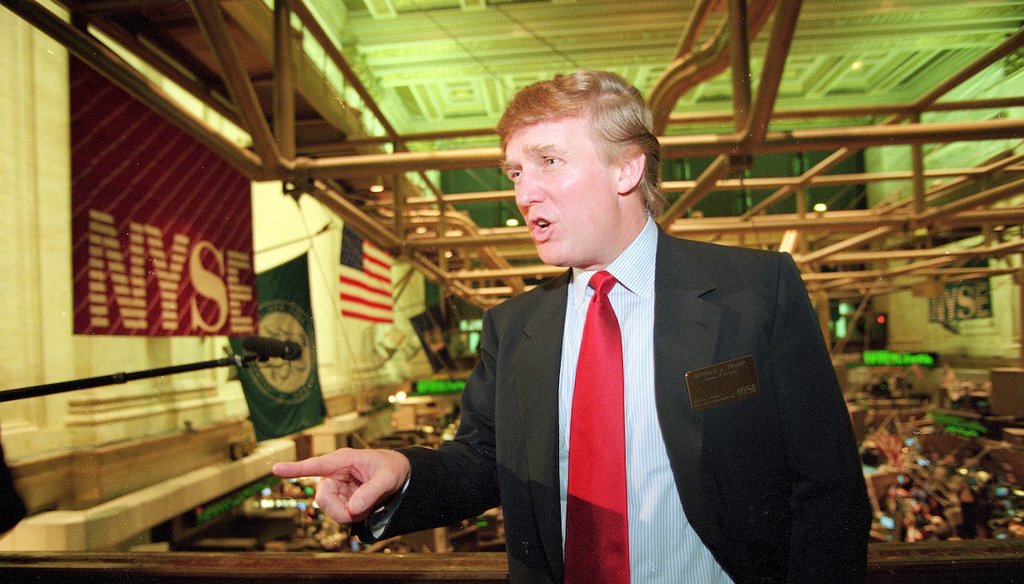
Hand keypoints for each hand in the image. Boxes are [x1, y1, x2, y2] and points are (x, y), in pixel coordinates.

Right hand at [272, 448, 410, 523]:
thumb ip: (371, 493)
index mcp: (343, 460)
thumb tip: (352, 509)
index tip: (276, 469)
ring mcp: (336, 487)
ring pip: (330, 508)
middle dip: (339, 510)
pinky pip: (338, 513)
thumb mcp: (387, 478)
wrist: (399, 475)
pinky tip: (364, 508)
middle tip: (358, 513)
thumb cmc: (391, 468)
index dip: (295, 468)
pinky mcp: (340, 498)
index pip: (316, 465)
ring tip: (367, 506)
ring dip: (347, 513)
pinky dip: (352, 515)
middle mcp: (335, 473)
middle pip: (323, 497)